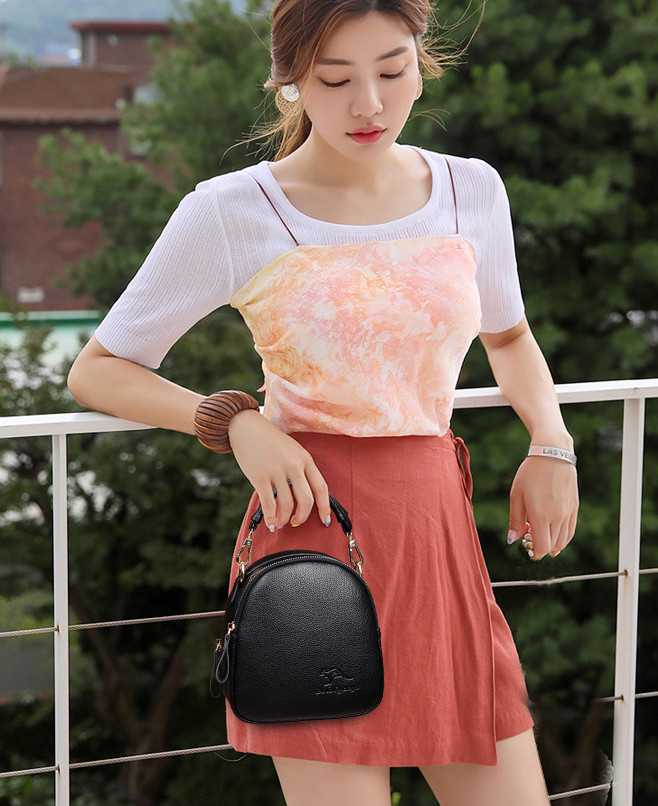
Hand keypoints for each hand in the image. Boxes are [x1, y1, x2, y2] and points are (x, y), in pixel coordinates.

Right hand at [227, 410, 330, 531]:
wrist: (246, 427)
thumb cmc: (270, 441)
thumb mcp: (292, 450)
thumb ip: (301, 470)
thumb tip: (303, 498)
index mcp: (305, 459)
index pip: (321, 488)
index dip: (325, 508)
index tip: (325, 521)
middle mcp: (294, 465)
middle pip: (306, 501)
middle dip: (302, 517)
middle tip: (296, 522)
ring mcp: (277, 471)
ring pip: (287, 505)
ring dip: (285, 519)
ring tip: (280, 522)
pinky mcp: (260, 477)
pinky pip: (269, 505)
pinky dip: (271, 518)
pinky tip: (270, 523)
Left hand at [508, 456, 578, 559]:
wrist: (552, 454)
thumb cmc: (530, 473)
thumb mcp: (516, 496)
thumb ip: (515, 520)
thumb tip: (512, 540)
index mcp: (541, 515)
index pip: (542, 547)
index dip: (534, 552)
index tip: (527, 547)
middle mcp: (558, 516)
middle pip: (553, 547)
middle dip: (541, 548)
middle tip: (531, 538)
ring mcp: (568, 512)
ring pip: (563, 541)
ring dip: (552, 543)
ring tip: (541, 533)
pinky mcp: (575, 507)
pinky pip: (571, 530)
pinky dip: (562, 536)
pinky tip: (552, 530)